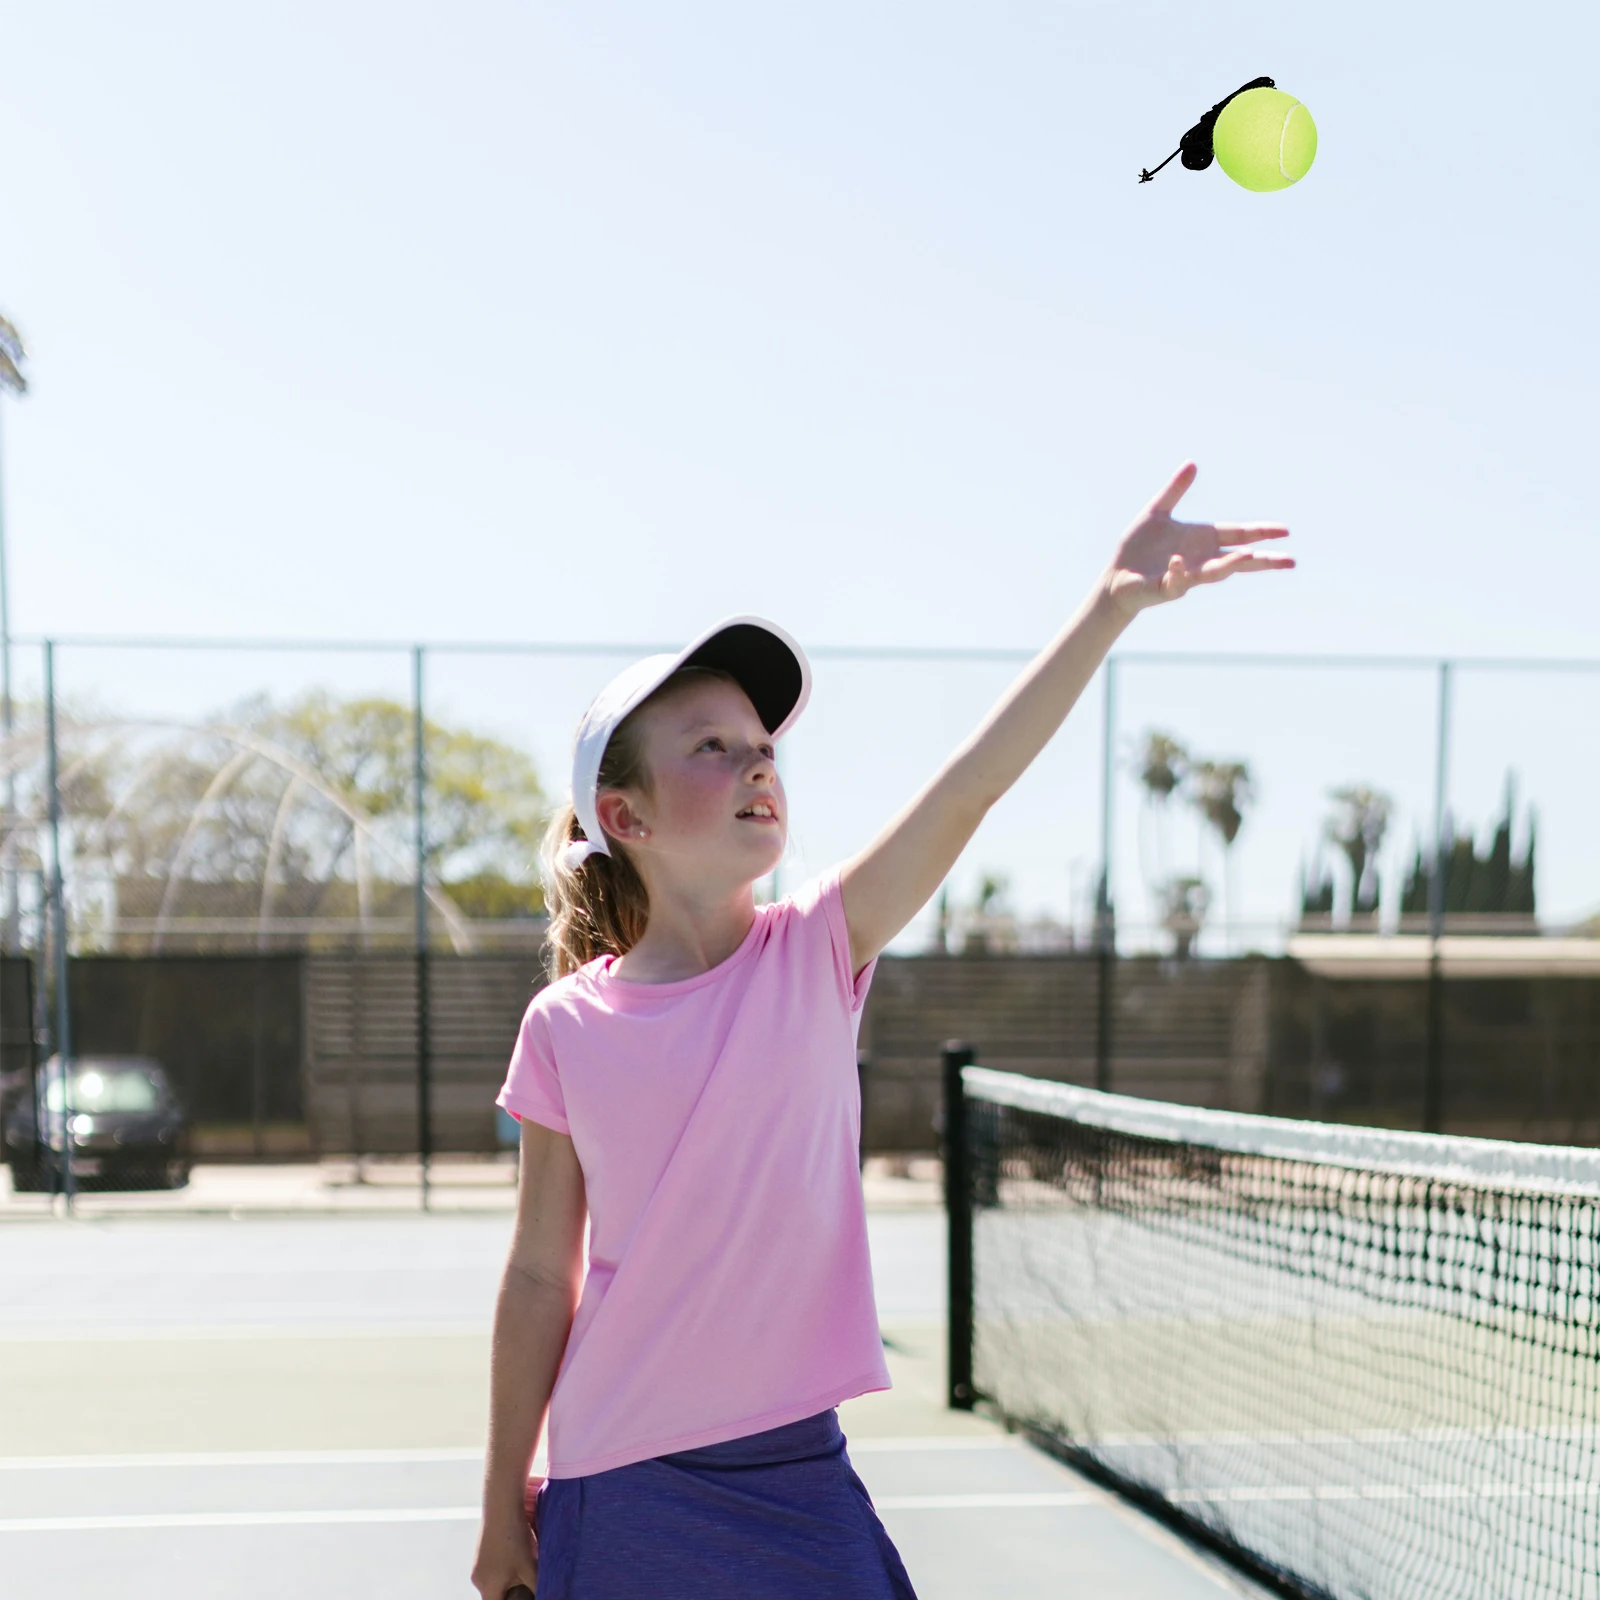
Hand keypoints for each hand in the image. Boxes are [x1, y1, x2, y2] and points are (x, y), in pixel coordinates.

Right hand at [471, 1499, 539, 1599]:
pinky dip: (506, 1566)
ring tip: (526, 1567)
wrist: (501, 1505)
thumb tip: (547, 1593)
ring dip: (510, 1579)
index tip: (524, 1597)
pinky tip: (519, 1553)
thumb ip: (537, 1586)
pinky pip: (494, 1567)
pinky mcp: (481, 1550)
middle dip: (512, 1593)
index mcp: (486, 1587)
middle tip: (528, 1585)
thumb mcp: (529, 1567)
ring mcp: (478, 1563)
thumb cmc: (513, 1538)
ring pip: (495, 1580)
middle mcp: (478, 1578)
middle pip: (495, 1595)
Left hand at [1104, 462, 1292, 617]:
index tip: (1285, 531)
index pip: (1238, 534)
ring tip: (1249, 556)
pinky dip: (1180, 572)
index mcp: (1203, 540)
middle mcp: (1201, 559)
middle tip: (1290, 561)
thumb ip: (1175, 490)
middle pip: (1239, 560)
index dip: (1261, 532)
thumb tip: (1192, 464)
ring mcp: (1186, 575)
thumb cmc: (1138, 548)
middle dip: (1264, 560)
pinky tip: (1178, 561)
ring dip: (1230, 565)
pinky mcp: (1166, 587)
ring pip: (1214, 573)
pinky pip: (1176, 582)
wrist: (1116, 575)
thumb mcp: (1156, 512)